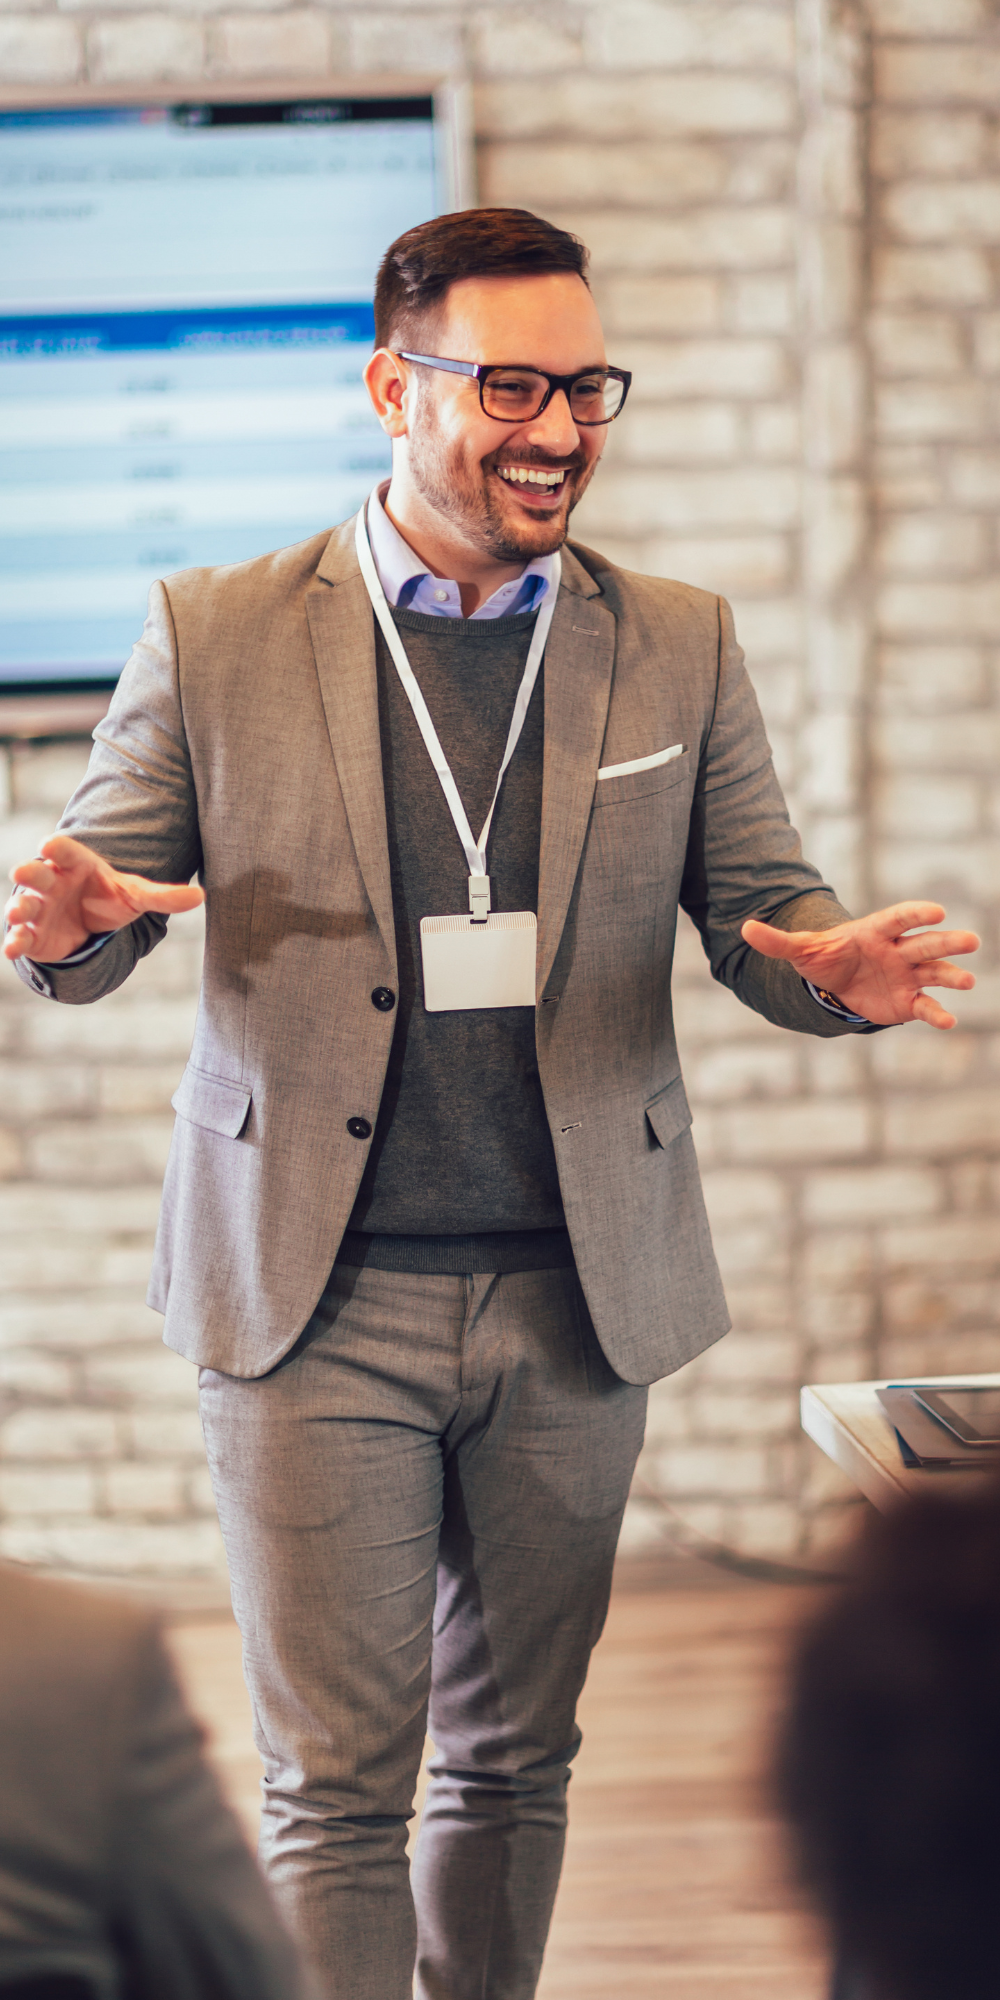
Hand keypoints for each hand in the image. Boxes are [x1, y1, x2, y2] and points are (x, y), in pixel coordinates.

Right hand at [4, 834, 204, 964]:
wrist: (87, 924)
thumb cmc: (108, 899)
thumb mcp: (136, 895)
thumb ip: (164, 896)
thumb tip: (201, 895)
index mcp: (75, 864)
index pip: (64, 850)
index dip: (56, 847)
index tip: (49, 845)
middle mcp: (51, 882)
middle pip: (36, 873)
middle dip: (28, 873)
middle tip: (24, 872)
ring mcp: (39, 908)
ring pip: (23, 904)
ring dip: (17, 908)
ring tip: (17, 913)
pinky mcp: (33, 935)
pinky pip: (20, 937)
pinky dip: (14, 942)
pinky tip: (11, 950)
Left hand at [741, 901, 978, 1030]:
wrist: (836, 985)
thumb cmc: (825, 959)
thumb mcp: (800, 950)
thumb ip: (777, 940)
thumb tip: (744, 928)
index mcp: (876, 932)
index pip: (899, 919)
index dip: (916, 914)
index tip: (937, 910)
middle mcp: (898, 951)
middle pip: (925, 943)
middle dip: (947, 942)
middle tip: (971, 940)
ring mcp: (908, 975)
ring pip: (935, 973)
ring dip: (952, 976)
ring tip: (968, 982)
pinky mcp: (909, 1001)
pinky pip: (927, 1006)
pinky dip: (937, 1013)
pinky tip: (948, 1022)